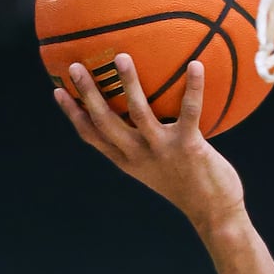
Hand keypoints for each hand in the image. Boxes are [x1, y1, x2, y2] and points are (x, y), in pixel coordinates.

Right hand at [55, 54, 245, 239]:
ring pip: (138, 112)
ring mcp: (163, 150)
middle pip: (105, 121)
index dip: (73, 114)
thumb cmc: (191, 189)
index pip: (93, 136)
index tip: (57, 90)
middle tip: (75, 66)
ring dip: (129, 84)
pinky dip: (194, 87)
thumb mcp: (161, 170)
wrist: (216, 215)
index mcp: (129, 161)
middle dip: (87, 94)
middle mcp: (140, 155)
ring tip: (122, 57)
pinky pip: (190, 111)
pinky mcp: (190, 147)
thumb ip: (149, 147)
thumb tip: (150, 116)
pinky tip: (195, 65)